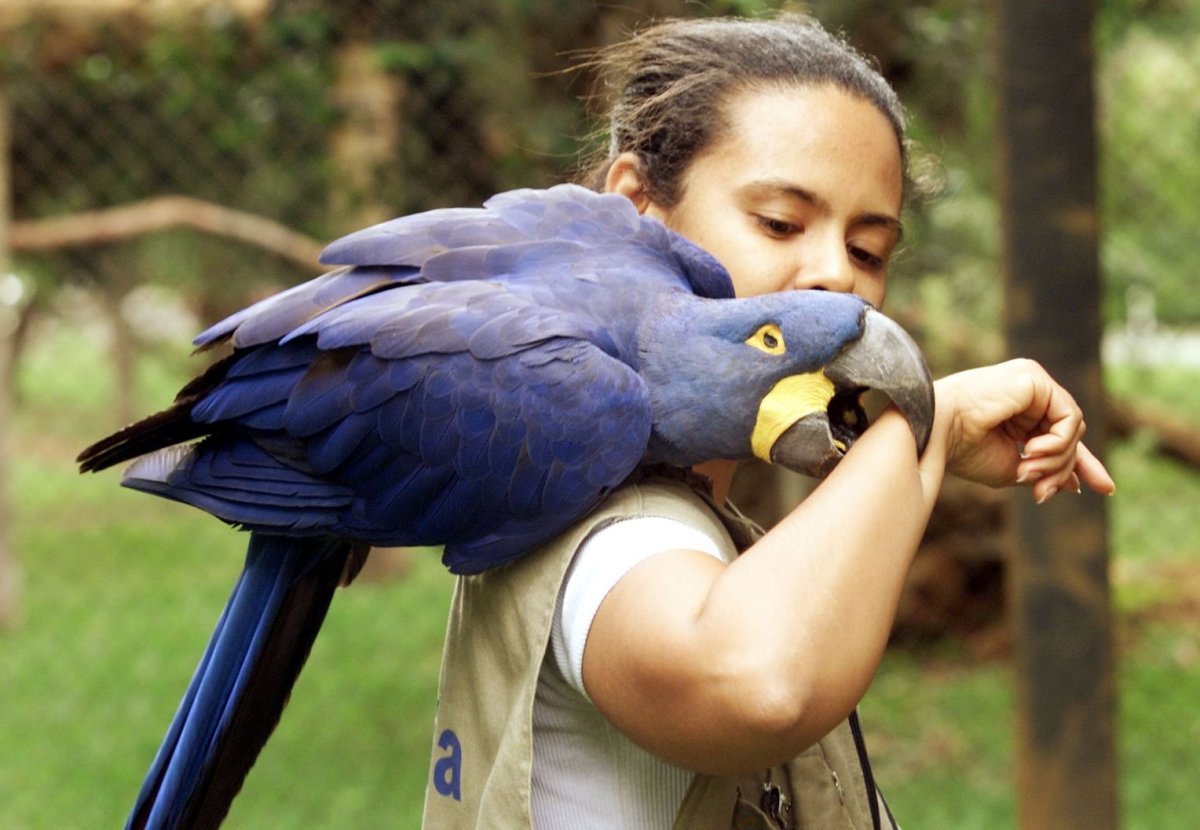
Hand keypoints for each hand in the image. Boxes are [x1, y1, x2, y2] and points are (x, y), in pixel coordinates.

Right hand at [933, 359, 1114, 501]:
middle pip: (1070, 433)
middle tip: (1040, 492)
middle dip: (1063, 468)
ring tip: (1027, 470)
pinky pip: (1068, 417)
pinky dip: (1058, 442)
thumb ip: (1045, 470)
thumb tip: (1076, 484)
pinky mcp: (1033, 378)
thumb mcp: (1012, 469)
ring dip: (1057, 459)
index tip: (1105, 489)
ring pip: (1072, 427)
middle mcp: (1027, 391)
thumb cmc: (962, 450)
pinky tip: (1032, 450)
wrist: (937, 431)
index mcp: (1017, 409)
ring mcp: (1032, 381)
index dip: (1082, 462)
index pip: (1059, 433)